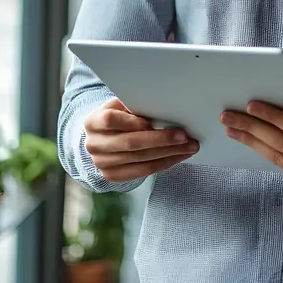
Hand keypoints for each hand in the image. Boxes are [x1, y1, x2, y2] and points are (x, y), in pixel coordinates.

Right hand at [84, 97, 198, 181]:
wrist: (101, 139)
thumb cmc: (116, 117)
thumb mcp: (119, 106)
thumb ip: (133, 105)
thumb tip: (162, 105)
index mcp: (93, 122)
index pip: (110, 120)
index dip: (132, 122)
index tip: (152, 122)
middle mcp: (94, 144)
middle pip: (131, 143)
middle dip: (161, 140)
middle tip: (185, 136)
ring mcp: (102, 163)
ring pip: (140, 160)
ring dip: (169, 154)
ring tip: (189, 147)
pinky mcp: (113, 176)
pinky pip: (143, 172)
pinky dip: (163, 164)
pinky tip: (177, 157)